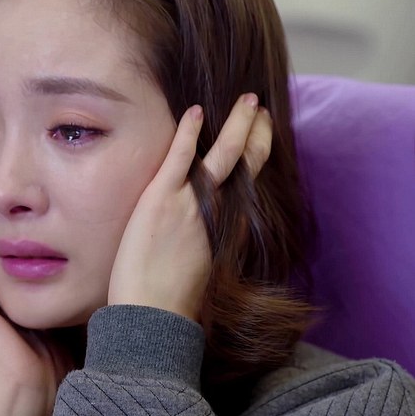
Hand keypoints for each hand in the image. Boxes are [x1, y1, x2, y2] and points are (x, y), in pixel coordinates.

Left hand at [108, 94, 271, 320]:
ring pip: (224, 154)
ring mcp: (192, 202)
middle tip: (259, 107)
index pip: (247, 183)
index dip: (257, 156)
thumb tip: (200, 244)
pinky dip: (188, 133)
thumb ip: (205, 247)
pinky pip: (180, 157)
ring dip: (237, 124)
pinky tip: (196, 111)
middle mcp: (218, 212)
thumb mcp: (202, 271)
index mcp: (227, 228)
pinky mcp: (162, 198)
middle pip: (247, 162)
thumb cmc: (171, 303)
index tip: (261, 134)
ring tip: (247, 99)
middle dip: (256, 132)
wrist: (153, 315)